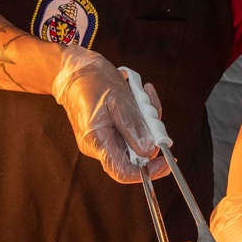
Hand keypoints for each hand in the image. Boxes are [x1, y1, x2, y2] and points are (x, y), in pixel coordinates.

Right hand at [51, 46, 169, 182]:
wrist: (73, 70)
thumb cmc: (90, 81)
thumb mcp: (117, 98)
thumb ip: (133, 125)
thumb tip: (149, 150)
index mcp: (97, 141)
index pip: (123, 171)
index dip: (148, 171)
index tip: (168, 161)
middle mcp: (99, 145)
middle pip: (135, 154)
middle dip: (151, 133)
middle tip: (151, 107)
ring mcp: (105, 138)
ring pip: (136, 140)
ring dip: (147, 119)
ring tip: (143, 93)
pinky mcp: (109, 130)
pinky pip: (132, 130)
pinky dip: (140, 115)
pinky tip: (139, 94)